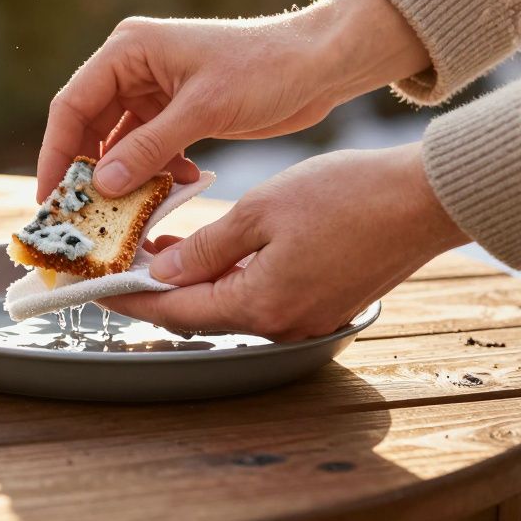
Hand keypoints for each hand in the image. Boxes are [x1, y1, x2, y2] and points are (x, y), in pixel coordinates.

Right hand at [37, 0, 428, 200]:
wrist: (320, 64)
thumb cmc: (266, 69)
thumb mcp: (205, 109)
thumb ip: (150, 148)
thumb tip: (102, 186)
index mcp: (129, 50)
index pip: (72, 105)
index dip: (56, 153)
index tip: (50, 198)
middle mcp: (132, 67)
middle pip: (88, 128)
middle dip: (88, 173)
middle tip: (84, 217)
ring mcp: (153, 91)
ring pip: (118, 145)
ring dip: (126, 178)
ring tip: (134, 209)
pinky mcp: (175, 112)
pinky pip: (147, 150)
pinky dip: (156, 173)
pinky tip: (180, 185)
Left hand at [99, 143, 468, 340]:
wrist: (425, 199)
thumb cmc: (348, 195)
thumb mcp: (261, 210)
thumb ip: (206, 247)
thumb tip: (164, 271)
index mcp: (261, 304)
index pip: (176, 311)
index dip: (131, 298)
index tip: (95, 287)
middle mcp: (282, 324)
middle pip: (200, 314)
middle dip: (157, 289)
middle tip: (119, 263)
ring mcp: (306, 319)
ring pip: (229, 305)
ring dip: (192, 280)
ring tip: (157, 247)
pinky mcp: (322, 304)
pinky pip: (259, 297)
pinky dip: (228, 277)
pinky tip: (211, 250)